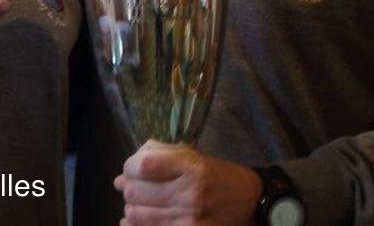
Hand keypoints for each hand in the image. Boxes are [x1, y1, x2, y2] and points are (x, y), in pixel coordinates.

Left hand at [116, 141, 261, 224]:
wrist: (250, 203)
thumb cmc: (217, 175)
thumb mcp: (192, 155)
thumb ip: (158, 155)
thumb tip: (124, 174)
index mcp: (192, 167)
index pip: (142, 166)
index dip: (130, 167)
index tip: (133, 169)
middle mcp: (190, 194)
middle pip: (135, 192)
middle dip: (129, 188)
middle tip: (134, 187)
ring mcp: (188, 220)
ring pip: (136, 215)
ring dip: (132, 208)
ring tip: (140, 203)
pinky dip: (135, 225)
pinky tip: (137, 220)